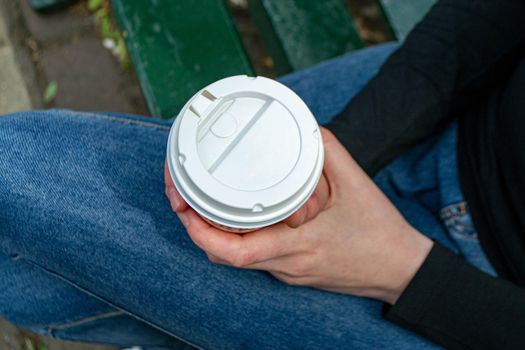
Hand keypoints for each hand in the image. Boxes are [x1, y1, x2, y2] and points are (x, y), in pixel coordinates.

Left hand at [165, 128, 432, 303]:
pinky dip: (236, 237)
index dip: (201, 231)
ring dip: (212, 233)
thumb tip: (306, 128)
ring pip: (235, 259)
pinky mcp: (292, 271)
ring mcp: (287, 272)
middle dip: (195, 227)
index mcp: (298, 247)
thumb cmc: (380, 233)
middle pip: (224, 256)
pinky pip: (253, 256)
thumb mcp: (358, 185)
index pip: (236, 252)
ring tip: (199, 202)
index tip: (184, 207)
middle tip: (181, 197)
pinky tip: (234, 216)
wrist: (400, 270)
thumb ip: (328, 152)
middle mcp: (286, 264)